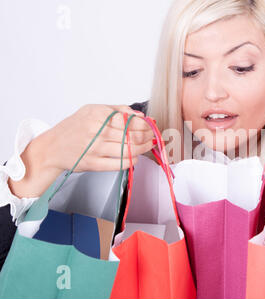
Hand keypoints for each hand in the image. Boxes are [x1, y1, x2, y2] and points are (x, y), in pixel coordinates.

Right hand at [9, 104, 155, 198]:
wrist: (52, 148)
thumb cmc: (73, 128)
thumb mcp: (91, 110)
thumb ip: (117, 110)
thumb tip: (140, 115)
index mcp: (97, 115)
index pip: (130, 120)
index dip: (145, 124)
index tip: (152, 126)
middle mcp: (96, 131)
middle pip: (132, 135)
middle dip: (148, 136)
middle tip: (154, 137)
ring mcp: (95, 148)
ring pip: (128, 150)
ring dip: (143, 149)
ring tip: (148, 146)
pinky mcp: (93, 164)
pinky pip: (119, 164)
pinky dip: (131, 161)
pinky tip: (135, 157)